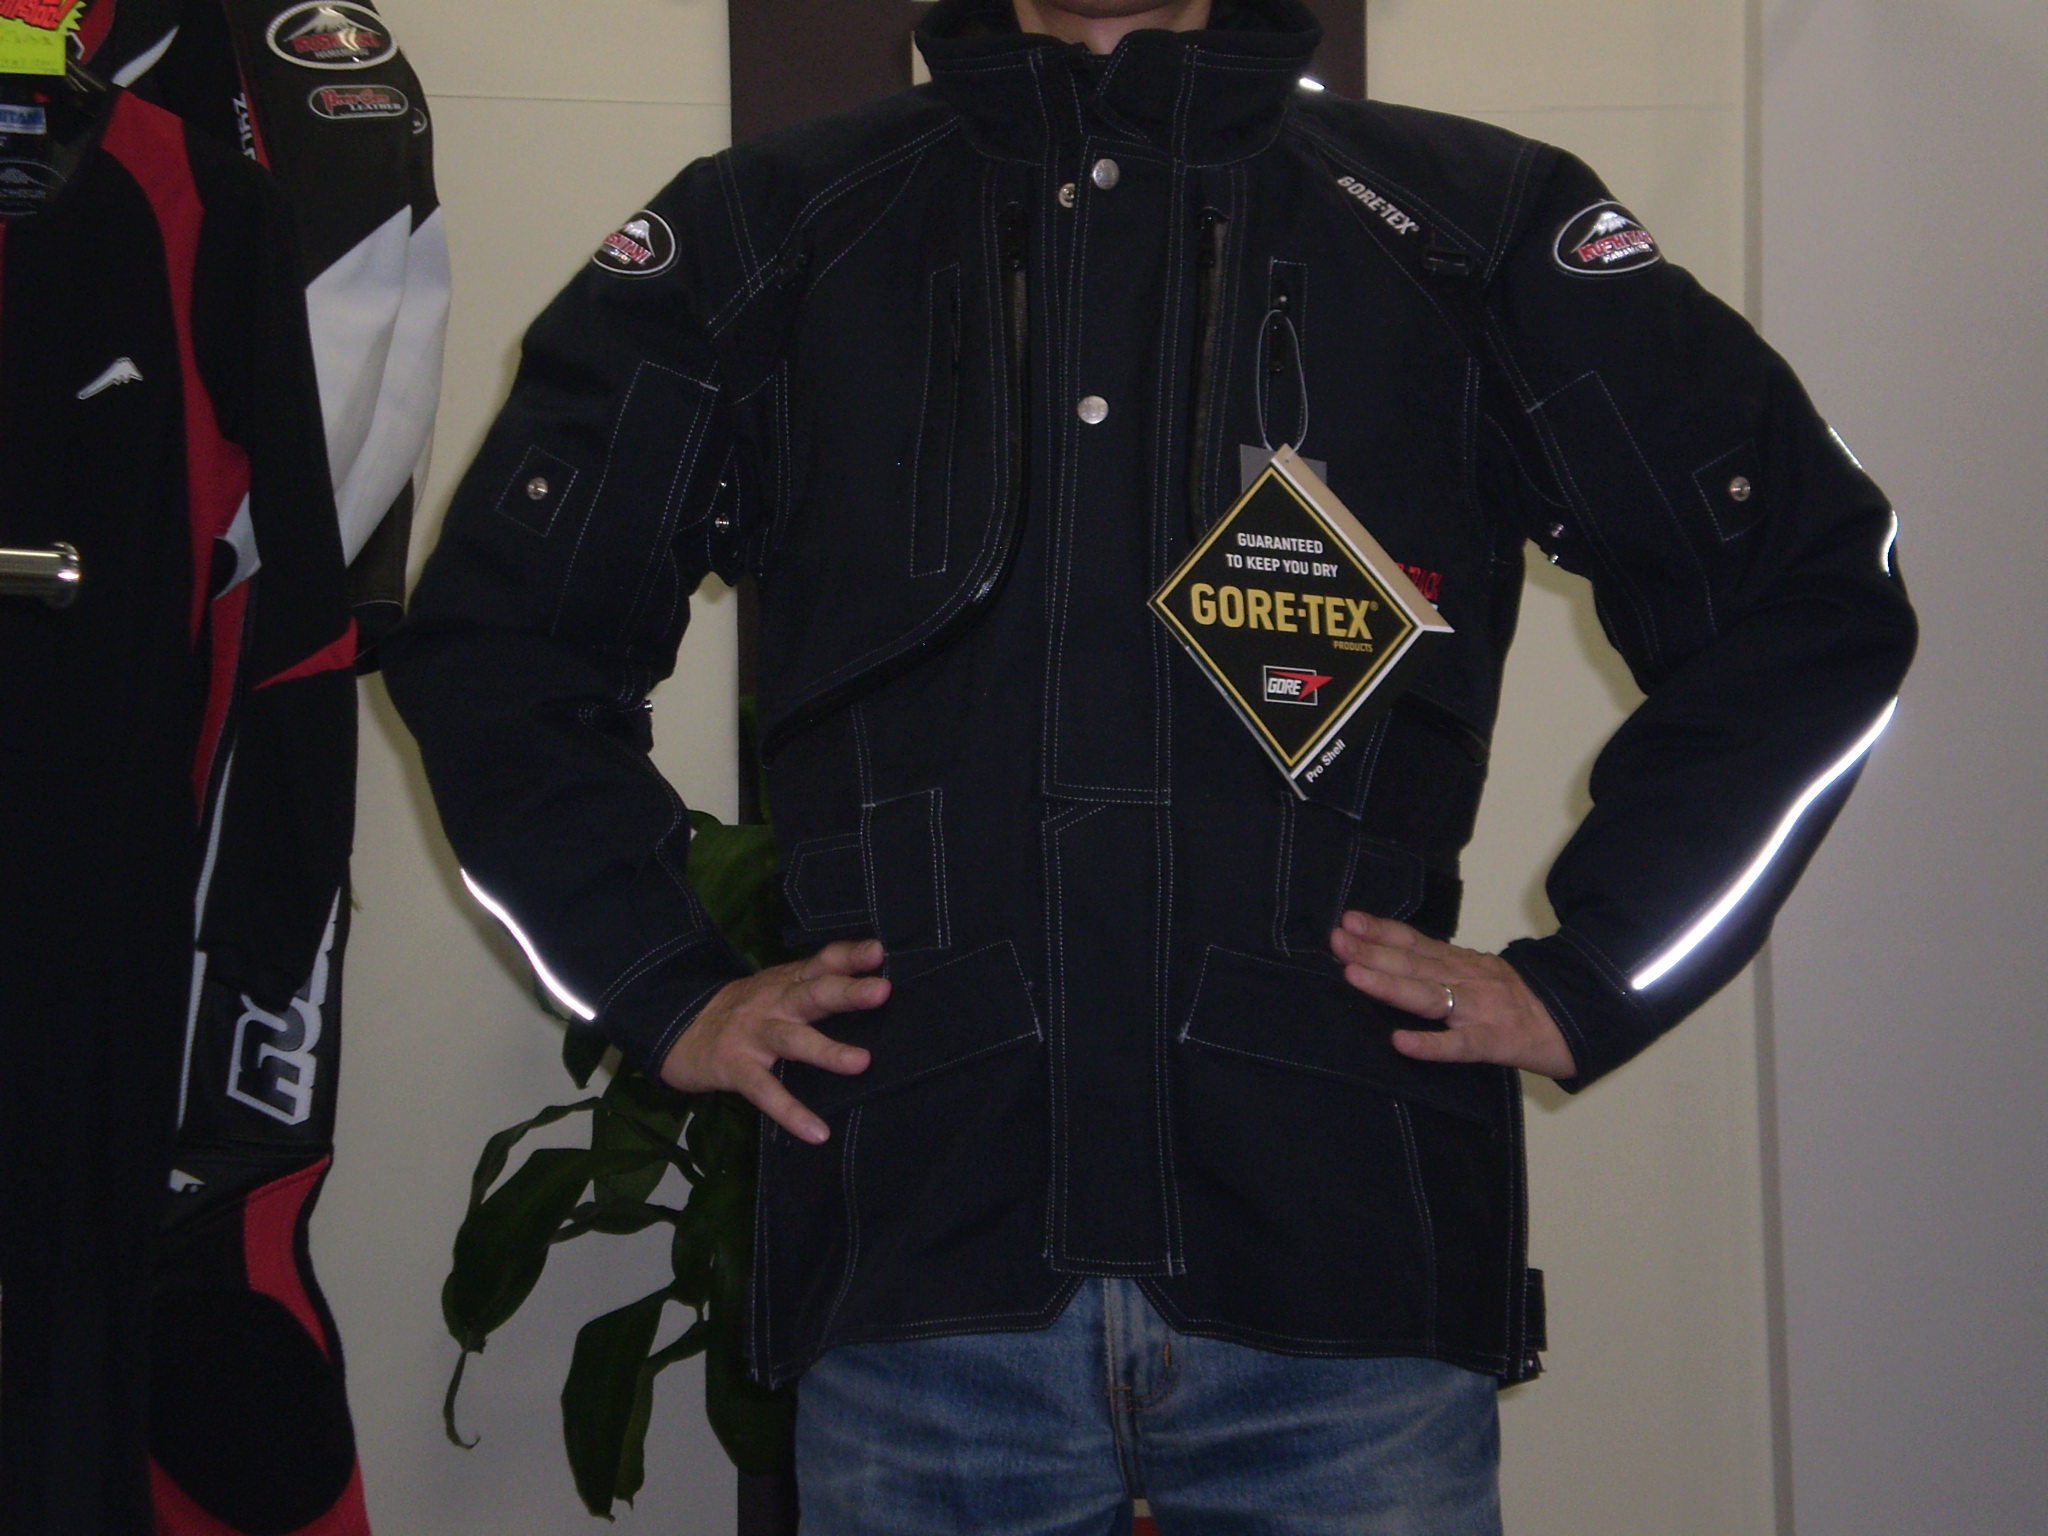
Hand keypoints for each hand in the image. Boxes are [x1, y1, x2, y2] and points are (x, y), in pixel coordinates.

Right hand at [658, 939, 887, 1144]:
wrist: (678, 1029)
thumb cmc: (743, 1010)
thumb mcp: (775, 987)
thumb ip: (814, 983)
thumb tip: (871, 984)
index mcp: (786, 982)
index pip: (821, 962)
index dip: (849, 956)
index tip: (878, 952)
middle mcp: (773, 1003)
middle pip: (812, 993)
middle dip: (847, 992)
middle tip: (881, 991)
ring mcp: (753, 1035)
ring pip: (793, 1040)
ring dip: (826, 1050)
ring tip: (861, 1063)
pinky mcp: (736, 1068)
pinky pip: (765, 1091)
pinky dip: (791, 1112)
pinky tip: (817, 1133)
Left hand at [1331, 912, 1576, 1080]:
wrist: (1582, 1019)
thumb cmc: (1525, 1000)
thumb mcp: (1483, 972)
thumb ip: (1444, 967)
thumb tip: (1393, 959)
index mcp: (1463, 963)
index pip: (1416, 942)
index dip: (1382, 930)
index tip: (1348, 920)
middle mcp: (1467, 979)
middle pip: (1413, 964)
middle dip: (1372, 950)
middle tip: (1336, 939)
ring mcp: (1480, 1010)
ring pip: (1428, 996)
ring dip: (1389, 984)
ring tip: (1353, 974)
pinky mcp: (1495, 1042)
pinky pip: (1459, 1045)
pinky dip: (1430, 1045)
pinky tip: (1401, 1043)